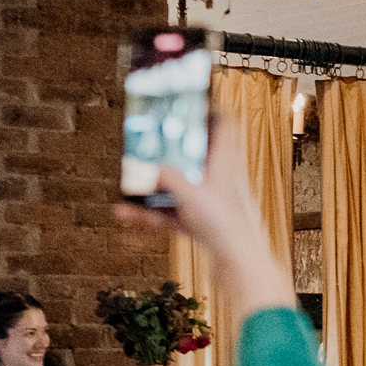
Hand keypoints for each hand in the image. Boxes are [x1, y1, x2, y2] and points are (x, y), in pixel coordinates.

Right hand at [114, 118, 293, 317]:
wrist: (241, 268)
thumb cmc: (226, 227)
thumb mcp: (189, 193)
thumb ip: (166, 176)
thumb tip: (150, 168)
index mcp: (226, 162)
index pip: (225, 123)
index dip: (209, 108)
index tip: (189, 97)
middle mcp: (221, 180)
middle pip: (195, 155)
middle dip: (169, 149)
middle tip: (146, 140)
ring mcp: (212, 204)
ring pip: (179, 187)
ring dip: (152, 187)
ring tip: (126, 183)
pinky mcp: (203, 227)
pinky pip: (172, 214)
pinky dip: (151, 215)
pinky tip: (125, 214)